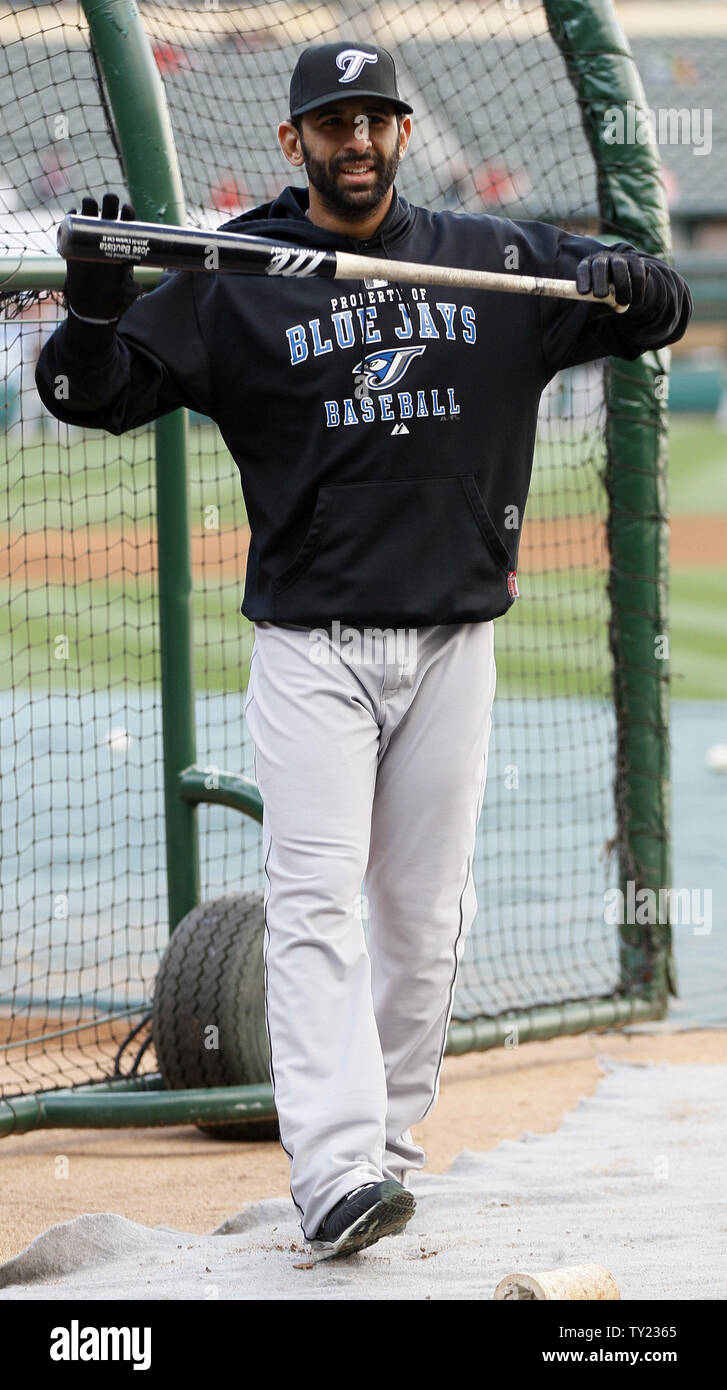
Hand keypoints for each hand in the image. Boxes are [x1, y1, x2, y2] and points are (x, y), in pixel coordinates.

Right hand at [64, 193, 142, 321]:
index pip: (128, 225)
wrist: (91, 310)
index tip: (127, 210)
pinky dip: (69, 218)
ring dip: (89, 205)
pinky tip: (71, 213)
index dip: (128, 214)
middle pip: (110, 213)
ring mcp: (89, 241)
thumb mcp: (124, 298)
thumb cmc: (112, 302)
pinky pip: (70, 227)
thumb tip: (135, 286)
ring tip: (89, 203)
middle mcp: (107, 240)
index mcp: (123, 248)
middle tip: (109, 201)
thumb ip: (130, 292)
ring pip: (90, 216)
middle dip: (110, 202)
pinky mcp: (73, 247)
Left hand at [575, 249, 648, 310]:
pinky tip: (636, 303)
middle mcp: (603, 259)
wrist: (628, 292)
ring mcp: (620, 258)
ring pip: (619, 267)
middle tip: (602, 295)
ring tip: (624, 303)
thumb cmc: (606, 299)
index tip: (584, 292)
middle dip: (600, 280)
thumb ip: (594, 307)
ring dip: (622, 286)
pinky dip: (638, 289)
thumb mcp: (597, 304)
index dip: (583, 278)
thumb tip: (595, 310)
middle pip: (599, 265)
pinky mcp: (636, 262)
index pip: (583, 268)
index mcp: (589, 267)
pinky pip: (637, 273)